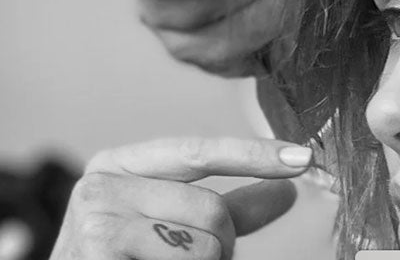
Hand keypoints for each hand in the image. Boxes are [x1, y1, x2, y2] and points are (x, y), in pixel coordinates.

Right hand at [50, 137, 308, 259]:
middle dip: (221, 248)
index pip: (199, 150)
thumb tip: (287, 188)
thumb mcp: (164, 228)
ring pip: (204, 246)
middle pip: (212, 210)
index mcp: (117, 165)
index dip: (254, 155)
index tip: (305, 159)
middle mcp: (99, 183)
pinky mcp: (98, 253)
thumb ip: (223, 208)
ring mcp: (94, 221)